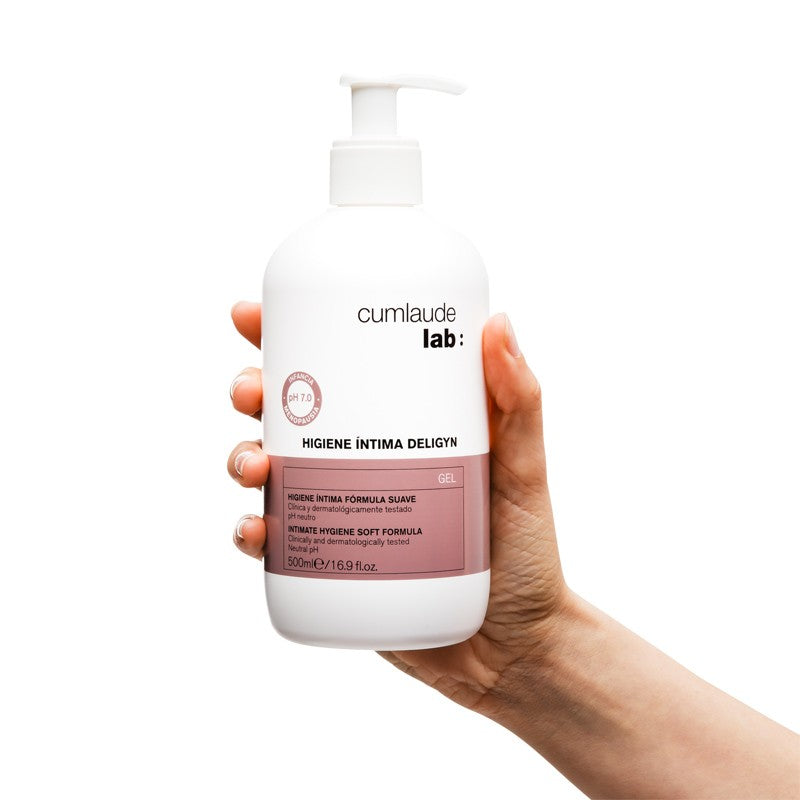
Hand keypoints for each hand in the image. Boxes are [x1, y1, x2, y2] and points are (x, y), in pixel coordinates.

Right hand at [228, 301, 567, 711]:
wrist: (515, 649)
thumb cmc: (527, 552)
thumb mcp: (526, 469)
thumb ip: (520, 402)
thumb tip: (498, 321)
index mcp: (402, 425)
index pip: (341, 368)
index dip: (287, 337)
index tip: (252, 317)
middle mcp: (364, 461)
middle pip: (291, 415)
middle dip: (253, 394)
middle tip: (249, 392)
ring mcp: (344, 512)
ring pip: (272, 472)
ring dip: (243, 458)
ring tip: (252, 466)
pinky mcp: (332, 565)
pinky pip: (279, 543)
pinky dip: (253, 532)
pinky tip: (254, 529)